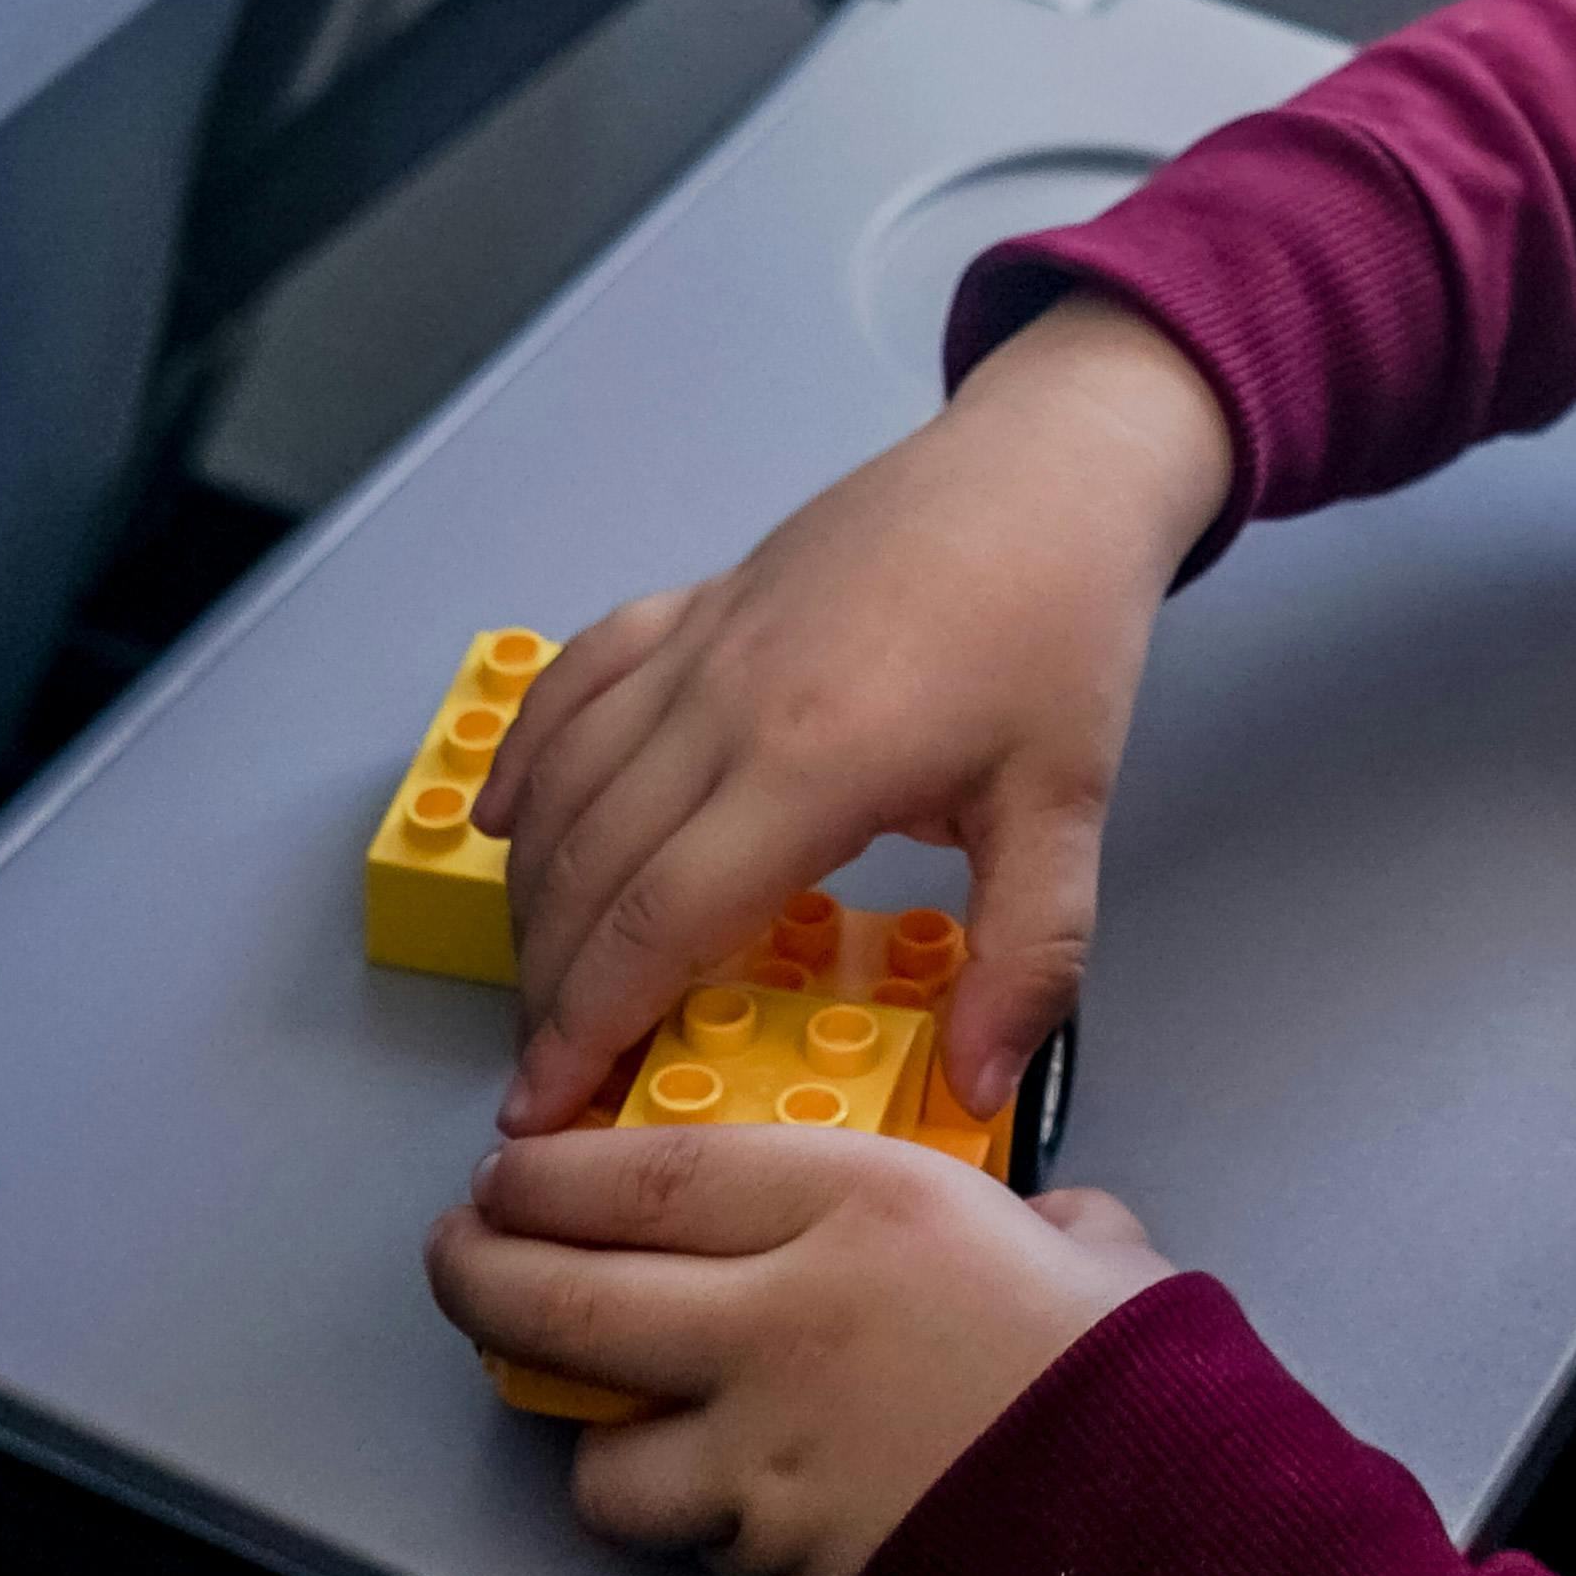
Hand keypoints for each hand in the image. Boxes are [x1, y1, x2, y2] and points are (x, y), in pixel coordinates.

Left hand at [425, 1127, 1173, 1575]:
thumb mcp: (1080, 1241)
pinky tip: (710, 1493)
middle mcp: (784, 1315)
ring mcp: (761, 1448)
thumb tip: (1036, 1223)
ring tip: (600, 1410)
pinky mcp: (768, 1554)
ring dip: (582, 1427)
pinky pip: (680, 1531)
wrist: (1154, 1527)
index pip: (645, 1172)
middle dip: (482, 1273)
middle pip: (568, 1294)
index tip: (513, 1167)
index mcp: (863, 1205)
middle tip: (461, 1255)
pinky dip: (681, 1513)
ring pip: (595, 1445)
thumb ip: (1024, 1216)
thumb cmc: (1130, 1373)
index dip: (551, 1171)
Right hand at [477, 295, 1237, 1127]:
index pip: (657, 925)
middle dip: (549, 986)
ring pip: (570, 782)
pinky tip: (506, 821)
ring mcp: (700, 642)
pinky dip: (528, 755)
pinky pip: (576, 681)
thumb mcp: (1069, 805)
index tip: (541, 1109)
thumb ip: (1029, 955)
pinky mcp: (697, 598)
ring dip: (533, 890)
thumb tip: (979, 1092)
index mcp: (811, 766)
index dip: (588, 1026)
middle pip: (591, 867)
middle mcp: (725, 703)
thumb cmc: (1062, 632)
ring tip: (537, 982)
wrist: (1051, 466)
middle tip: (542, 1071)